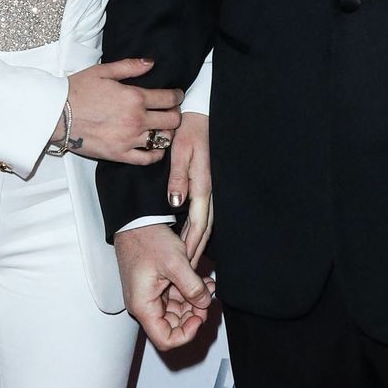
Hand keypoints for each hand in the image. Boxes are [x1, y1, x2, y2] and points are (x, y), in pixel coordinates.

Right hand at [65, 59, 181, 164]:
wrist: (57, 113)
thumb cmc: (77, 90)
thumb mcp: (103, 71)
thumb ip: (130, 66)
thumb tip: (151, 63)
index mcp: (134, 97)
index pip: (169, 98)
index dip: (177, 96)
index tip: (176, 96)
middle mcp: (136, 119)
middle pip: (172, 120)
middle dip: (175, 114)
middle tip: (171, 112)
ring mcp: (129, 139)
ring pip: (163, 139)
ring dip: (167, 133)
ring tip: (162, 128)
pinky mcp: (119, 154)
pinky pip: (147, 159)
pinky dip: (156, 154)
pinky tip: (155, 148)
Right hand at [114, 223, 214, 350]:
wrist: (136, 220)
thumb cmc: (146, 239)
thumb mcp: (176, 263)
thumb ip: (193, 287)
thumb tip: (204, 303)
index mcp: (143, 306)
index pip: (165, 339)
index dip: (187, 333)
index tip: (200, 316)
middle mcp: (144, 305)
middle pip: (172, 326)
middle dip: (193, 315)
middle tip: (207, 299)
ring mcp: (149, 296)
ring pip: (176, 312)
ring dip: (194, 302)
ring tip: (208, 286)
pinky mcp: (154, 287)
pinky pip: (174, 298)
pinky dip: (189, 292)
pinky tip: (201, 281)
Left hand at [167, 112, 212, 267]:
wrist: (202, 116)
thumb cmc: (189, 132)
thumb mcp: (180, 152)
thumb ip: (177, 179)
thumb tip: (175, 203)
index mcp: (202, 186)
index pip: (198, 225)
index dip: (191, 246)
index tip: (183, 264)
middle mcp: (210, 191)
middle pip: (205, 229)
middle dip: (196, 251)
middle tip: (187, 272)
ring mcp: (211, 189)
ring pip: (206, 223)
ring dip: (198, 243)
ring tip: (189, 261)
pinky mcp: (208, 186)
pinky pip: (205, 213)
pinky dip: (199, 229)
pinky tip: (192, 237)